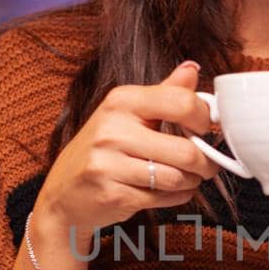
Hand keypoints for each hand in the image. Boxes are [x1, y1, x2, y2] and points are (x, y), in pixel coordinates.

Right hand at [37, 60, 217, 243]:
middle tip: (205, 165)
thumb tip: (193, 69)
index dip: (204, 120)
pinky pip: (164, 199)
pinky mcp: (112, 194)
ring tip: (184, 178)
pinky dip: (174, 198)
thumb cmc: (102, 150)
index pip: (182, 103)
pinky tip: (164, 192)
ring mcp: (109, 163)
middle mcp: (113, 129)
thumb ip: (164, 93)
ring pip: (178, 178)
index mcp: (121, 101)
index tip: (204, 129)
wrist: (63, 192)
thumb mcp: (128, 113)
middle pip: (186, 150)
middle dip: (205, 163)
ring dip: (190, 182)